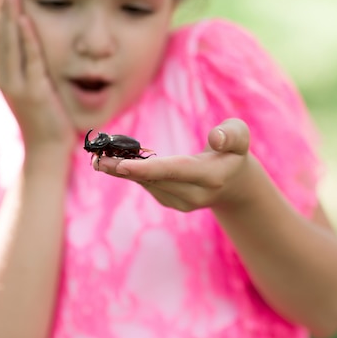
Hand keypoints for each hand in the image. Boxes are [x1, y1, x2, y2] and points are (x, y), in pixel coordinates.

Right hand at [0, 0, 74, 154]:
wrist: (46, 150)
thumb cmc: (46, 123)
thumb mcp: (34, 94)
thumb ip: (31, 75)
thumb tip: (36, 59)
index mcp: (6, 78)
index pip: (1, 41)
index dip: (2, 18)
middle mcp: (6, 79)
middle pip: (2, 37)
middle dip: (4, 10)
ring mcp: (18, 86)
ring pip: (12, 44)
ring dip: (11, 16)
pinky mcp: (34, 92)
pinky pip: (31, 59)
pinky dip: (28, 38)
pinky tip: (26, 20)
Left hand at [94, 118, 256, 211]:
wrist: (234, 182)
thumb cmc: (233, 150)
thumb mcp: (240, 136)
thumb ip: (232, 134)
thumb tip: (215, 137)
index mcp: (211, 177)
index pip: (176, 171)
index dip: (148, 168)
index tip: (121, 166)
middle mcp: (195, 195)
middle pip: (154, 179)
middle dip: (124, 168)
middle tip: (96, 157)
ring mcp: (182, 203)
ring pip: (147, 183)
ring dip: (121, 171)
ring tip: (98, 157)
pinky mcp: (171, 202)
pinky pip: (146, 185)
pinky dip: (130, 173)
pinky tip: (114, 161)